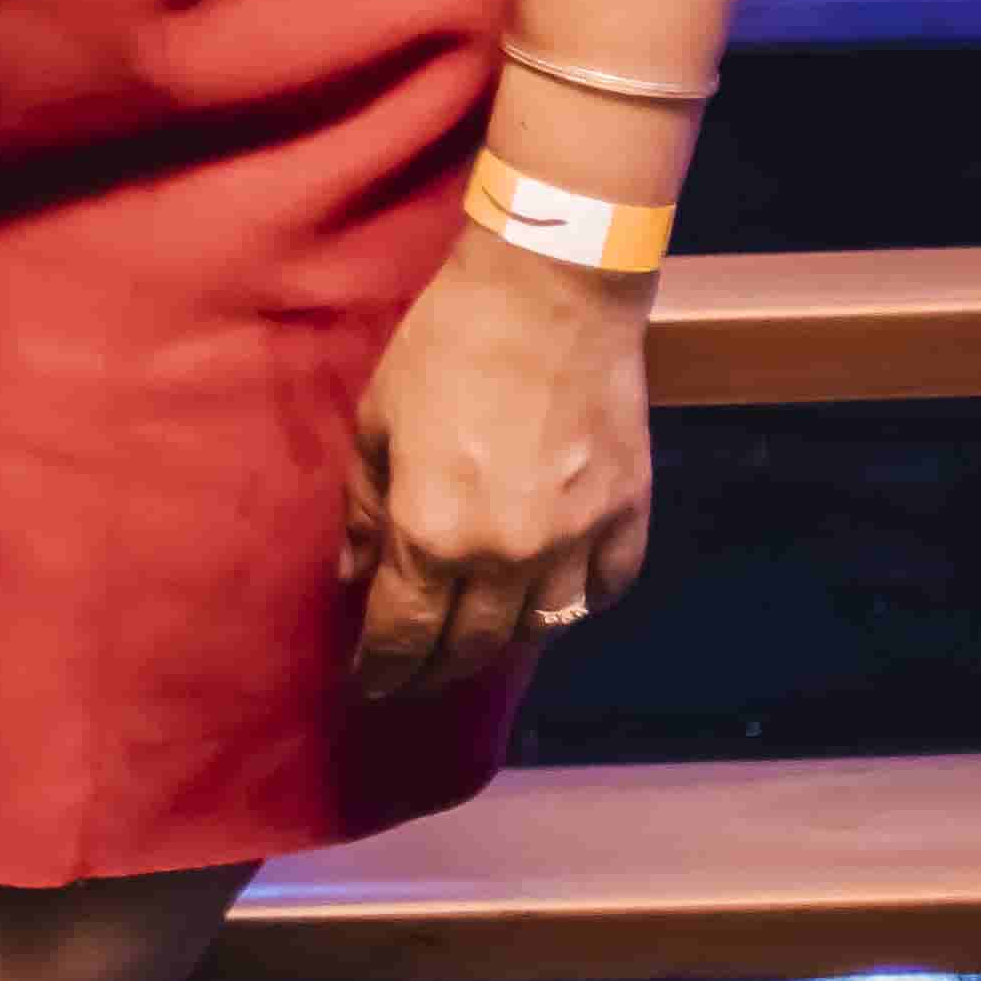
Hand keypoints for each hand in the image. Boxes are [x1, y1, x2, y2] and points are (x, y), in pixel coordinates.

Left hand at [341, 228, 653, 696]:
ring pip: (541, 630)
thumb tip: (352, 573)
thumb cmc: (448, 346)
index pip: (404, 633)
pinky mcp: (628, 517)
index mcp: (435, 533)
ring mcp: (577, 541)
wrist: (551, 294)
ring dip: (502, 643)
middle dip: (435, 672)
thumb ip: (364, 508)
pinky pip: (603, 590)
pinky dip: (575, 604)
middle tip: (411, 682)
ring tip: (474, 645)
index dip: (382, 668)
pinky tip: (551, 601)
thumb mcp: (377, 421)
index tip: (367, 686)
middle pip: (473, 646)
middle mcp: (509, 555)